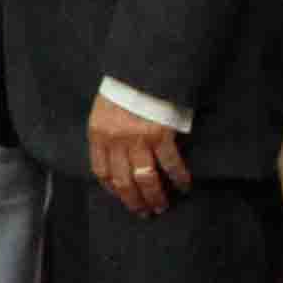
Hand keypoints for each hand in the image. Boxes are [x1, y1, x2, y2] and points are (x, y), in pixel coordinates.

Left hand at [85, 93, 186, 218]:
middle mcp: (116, 141)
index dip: (112, 190)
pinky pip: (170, 164)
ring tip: (162, 206)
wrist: (141, 69)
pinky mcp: (161, 135)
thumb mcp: (104, 110)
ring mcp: (138, 139)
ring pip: (145, 178)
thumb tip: (116, 157)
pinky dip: (179, 178)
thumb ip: (107, 134)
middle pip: (123, 182)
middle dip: (134, 201)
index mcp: (98, 134)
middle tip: (144, 212)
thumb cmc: (124, 88)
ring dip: (155, 196)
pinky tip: (184, 186)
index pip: (101, 172)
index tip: (122, 198)